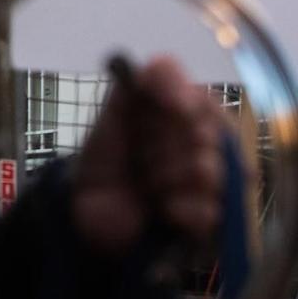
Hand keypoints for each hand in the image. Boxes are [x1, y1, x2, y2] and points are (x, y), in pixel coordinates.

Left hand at [71, 56, 226, 256]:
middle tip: (141, 155)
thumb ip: (144, 80)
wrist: (87, 207)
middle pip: (209, 135)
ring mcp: (210, 187)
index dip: (187, 101)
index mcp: (189, 119)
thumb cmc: (108, 156)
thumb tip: (167, 74)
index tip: (171, 107)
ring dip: (167, 176)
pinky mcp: (206, 224)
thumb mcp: (118, 110)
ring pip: (209, 170)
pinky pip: (210, 211)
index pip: (207, 102)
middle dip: (164, 144)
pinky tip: (164, 209)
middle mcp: (206, 150)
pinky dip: (181, 208)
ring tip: (148, 183)